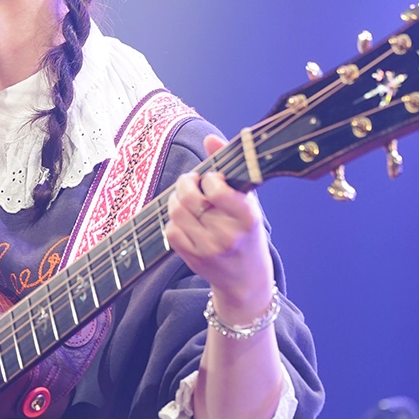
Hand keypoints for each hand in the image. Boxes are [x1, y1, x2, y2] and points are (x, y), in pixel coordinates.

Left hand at [165, 134, 274, 324]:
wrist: (247, 279)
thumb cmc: (247, 233)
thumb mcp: (248, 202)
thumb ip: (231, 168)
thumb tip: (210, 138)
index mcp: (248, 218)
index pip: (217, 190)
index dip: (209, 179)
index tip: (212, 179)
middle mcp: (229, 235)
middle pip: (190, 199)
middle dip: (186, 183)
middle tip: (191, 181)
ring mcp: (209, 249)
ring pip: (177, 212)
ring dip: (176, 198)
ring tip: (185, 197)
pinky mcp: (193, 259)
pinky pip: (171, 230)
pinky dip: (173, 220)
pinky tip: (184, 219)